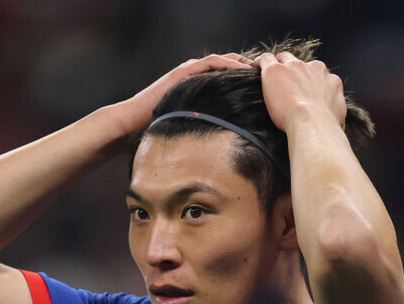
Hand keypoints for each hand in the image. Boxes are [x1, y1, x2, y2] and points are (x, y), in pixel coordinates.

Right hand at [111, 53, 252, 137]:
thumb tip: (226, 143)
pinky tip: (244, 70)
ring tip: (261, 70)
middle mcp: (196, 74)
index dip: (246, 79)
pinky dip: (230, 64)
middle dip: (249, 69)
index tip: (264, 87)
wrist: (134, 120)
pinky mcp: (185, 71)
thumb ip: (206, 125)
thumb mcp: (190, 125)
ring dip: (244, 63)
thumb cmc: (160, 127)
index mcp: (199, 84)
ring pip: (224, 60)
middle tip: (268, 76)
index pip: (228, 76)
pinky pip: (213, 62)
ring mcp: (190, 70)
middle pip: (230, 65)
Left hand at [254, 52, 346, 133]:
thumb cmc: (325, 128)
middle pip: (301, 64)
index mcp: (330, 80)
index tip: (303, 91)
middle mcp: (314, 69)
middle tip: (285, 85)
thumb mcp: (338, 118)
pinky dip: (261, 63)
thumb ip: (336, 113)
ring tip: (269, 78)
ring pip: (284, 58)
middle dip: (294, 72)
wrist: (312, 123)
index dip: (309, 82)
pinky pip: (266, 59)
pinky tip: (255, 70)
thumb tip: (337, 124)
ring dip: (278, 66)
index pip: (318, 75)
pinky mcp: (275, 70)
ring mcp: (294, 67)